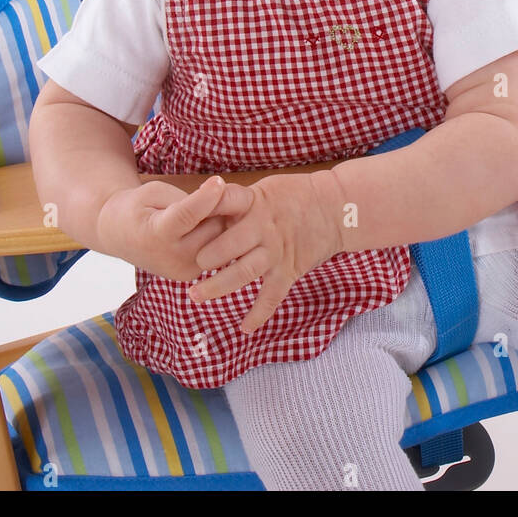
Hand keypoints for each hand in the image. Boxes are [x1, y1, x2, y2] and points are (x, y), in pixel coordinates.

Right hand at [98, 176, 252, 281]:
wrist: (119, 236)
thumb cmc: (137, 207)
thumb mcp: (153, 192)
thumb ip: (183, 198)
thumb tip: (217, 204)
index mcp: (155, 234)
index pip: (186, 215)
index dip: (205, 197)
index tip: (218, 181)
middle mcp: (170, 258)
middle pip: (210, 226)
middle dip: (214, 208)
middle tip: (204, 196)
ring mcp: (182, 270)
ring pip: (219, 239)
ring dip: (215, 223)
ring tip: (198, 214)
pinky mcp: (191, 274)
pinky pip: (216, 250)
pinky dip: (212, 237)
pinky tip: (197, 229)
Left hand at [187, 171, 343, 333]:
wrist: (336, 207)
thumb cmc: (296, 194)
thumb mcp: (264, 189)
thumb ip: (236, 201)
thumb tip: (204, 204)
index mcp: (255, 203)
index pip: (221, 206)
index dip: (200, 215)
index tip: (181, 226)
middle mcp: (263, 228)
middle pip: (227, 246)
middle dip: (205, 257)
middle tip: (188, 265)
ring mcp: (276, 251)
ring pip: (243, 273)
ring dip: (218, 286)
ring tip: (195, 296)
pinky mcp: (289, 270)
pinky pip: (272, 296)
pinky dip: (259, 313)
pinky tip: (244, 328)